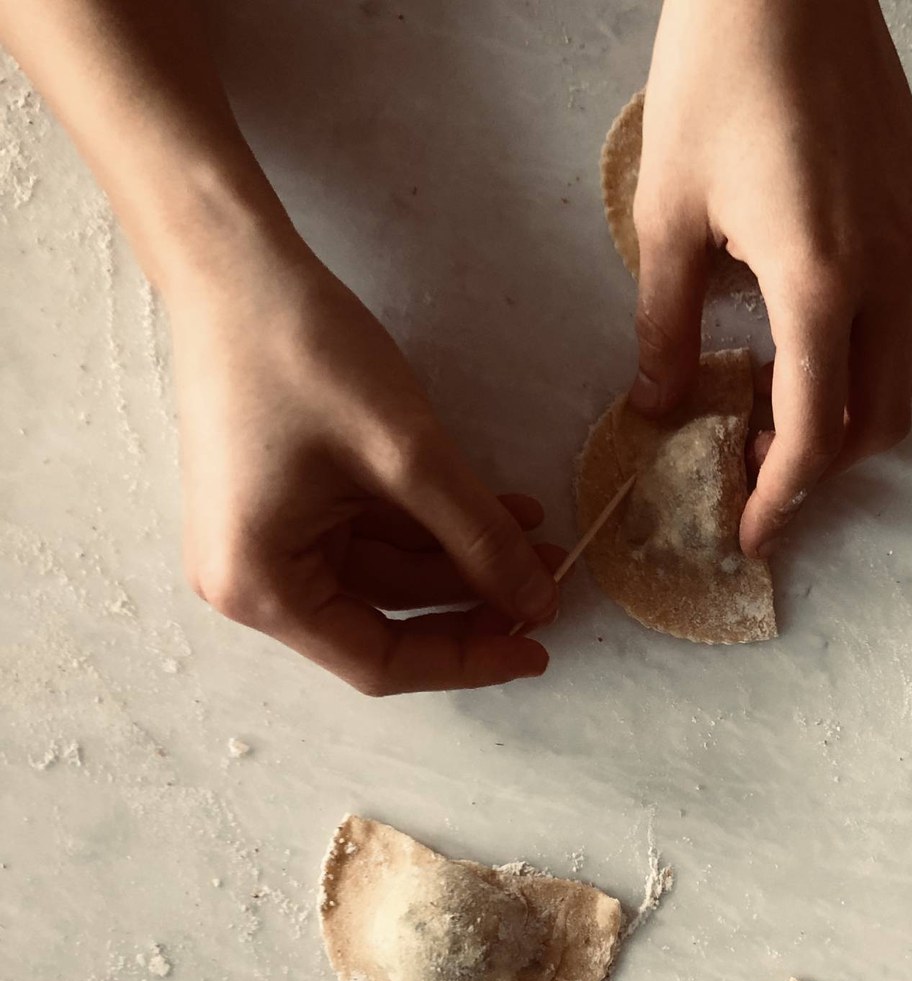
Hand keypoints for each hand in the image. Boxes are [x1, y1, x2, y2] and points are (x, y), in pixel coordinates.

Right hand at [170, 250, 560, 694]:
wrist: (235, 261)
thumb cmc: (302, 354)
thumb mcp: (408, 456)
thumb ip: (478, 539)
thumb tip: (537, 604)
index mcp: (260, 587)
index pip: (380, 661)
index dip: (467, 660)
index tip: (537, 651)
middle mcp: (255, 579)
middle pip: (387, 620)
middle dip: (474, 599)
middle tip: (551, 583)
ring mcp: (272, 540)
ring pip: (392, 574)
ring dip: (466, 557)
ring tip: (540, 537)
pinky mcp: (291, 504)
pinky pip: (377, 534)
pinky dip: (437, 524)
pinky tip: (503, 509)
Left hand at [630, 0, 911, 556]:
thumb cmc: (716, 75)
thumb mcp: (667, 211)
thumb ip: (664, 325)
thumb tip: (659, 404)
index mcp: (820, 279)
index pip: (815, 430)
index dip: (781, 497)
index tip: (750, 532)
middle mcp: (890, 268)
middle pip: (878, 421)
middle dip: (820, 465)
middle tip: (754, 466)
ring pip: (911, 374)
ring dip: (855, 414)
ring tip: (786, 405)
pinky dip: (878, 356)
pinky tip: (823, 338)